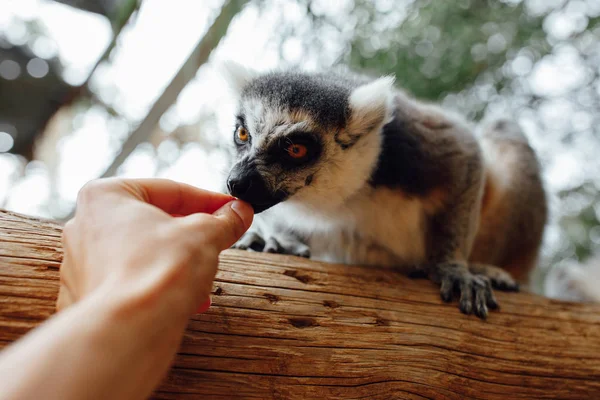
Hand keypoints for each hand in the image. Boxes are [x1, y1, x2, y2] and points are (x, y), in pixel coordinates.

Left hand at [57, 178, 253, 317]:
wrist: (131, 330)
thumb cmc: (157, 273)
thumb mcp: (206, 235)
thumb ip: (225, 220)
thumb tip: (239, 212)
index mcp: (106, 196)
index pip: (171, 191)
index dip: (210, 201)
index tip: (232, 210)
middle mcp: (84, 226)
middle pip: (154, 223)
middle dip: (191, 236)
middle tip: (220, 240)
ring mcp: (81, 265)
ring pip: (143, 254)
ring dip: (179, 263)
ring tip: (206, 276)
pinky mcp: (87, 298)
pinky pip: (131, 282)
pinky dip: (158, 286)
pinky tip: (186, 299)